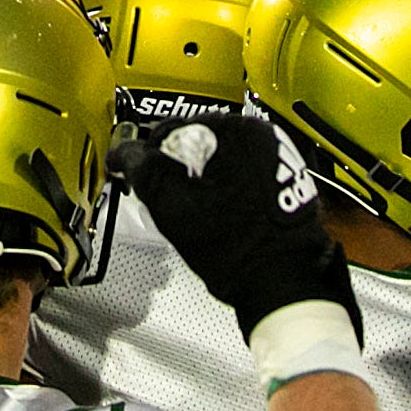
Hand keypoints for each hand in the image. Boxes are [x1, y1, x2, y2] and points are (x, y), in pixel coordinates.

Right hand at [129, 111, 357, 343]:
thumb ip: (143, 171)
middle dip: (181, 167)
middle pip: (201, 141)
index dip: (151, 157)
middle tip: (171, 200)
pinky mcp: (288, 178)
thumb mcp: (171, 207)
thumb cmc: (232, 248)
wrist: (280, 282)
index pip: (174, 128)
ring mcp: (279, 156)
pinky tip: (224, 213)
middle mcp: (263, 135)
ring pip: (223, 157)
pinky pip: (245, 172)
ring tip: (200, 211)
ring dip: (206, 177)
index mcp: (235, 131)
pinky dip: (230, 186)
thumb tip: (123, 154)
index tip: (144, 178)